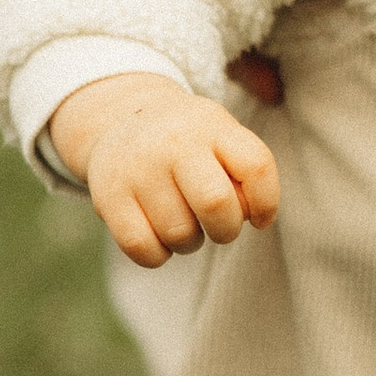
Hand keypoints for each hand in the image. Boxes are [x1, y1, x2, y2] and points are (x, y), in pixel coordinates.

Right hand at [46, 73, 281, 265]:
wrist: (121, 120)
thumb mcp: (221, 138)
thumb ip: (245, 173)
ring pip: (180, 234)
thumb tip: (250, 216)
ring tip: (182, 222)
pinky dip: (158, 255)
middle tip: (218, 226)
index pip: (257, 167)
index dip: (267, 203)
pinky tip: (158, 237)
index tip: (258, 216)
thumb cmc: (189, 143)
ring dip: (190, 242)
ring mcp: (138, 168)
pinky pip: (143, 248)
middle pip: (216, 203)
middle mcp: (173, 142)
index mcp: (212, 125)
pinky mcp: (108, 197)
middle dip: (226, 230)